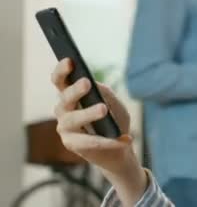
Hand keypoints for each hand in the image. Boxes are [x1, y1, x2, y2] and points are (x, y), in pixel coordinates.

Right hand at [52, 59, 146, 203]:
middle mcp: (63, 110)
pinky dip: (107, 140)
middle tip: (87, 82)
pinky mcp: (72, 145)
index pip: (60, 81)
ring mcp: (65, 128)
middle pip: (65, 98)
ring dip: (88, 113)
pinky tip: (123, 139)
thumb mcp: (115, 105)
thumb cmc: (114, 121)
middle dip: (75, 89)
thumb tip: (96, 85)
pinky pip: (88, 141)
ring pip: (73, 118)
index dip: (62, 70)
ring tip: (103, 109)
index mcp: (71, 96)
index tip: (69, 60)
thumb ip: (106, 94)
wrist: (118, 149)